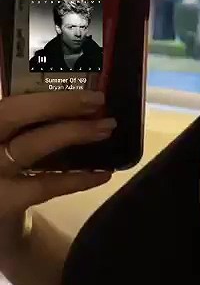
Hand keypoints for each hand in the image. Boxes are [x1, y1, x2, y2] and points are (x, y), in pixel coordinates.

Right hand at [0, 89, 114, 254]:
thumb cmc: (7, 179)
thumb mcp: (10, 144)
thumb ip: (27, 126)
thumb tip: (76, 104)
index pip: (9, 99)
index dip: (41, 90)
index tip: (76, 83)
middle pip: (13, 112)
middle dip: (56, 102)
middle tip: (96, 100)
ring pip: (30, 146)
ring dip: (72, 134)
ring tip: (104, 129)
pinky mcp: (4, 201)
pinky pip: (46, 185)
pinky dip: (77, 179)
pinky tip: (102, 174)